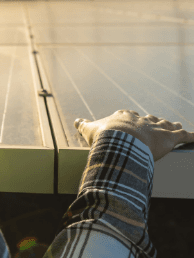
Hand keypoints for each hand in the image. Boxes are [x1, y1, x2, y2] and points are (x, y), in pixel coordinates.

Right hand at [74, 109, 193, 161]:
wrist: (119, 141)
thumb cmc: (104, 136)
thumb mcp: (89, 130)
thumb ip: (83, 124)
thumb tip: (76, 121)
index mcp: (124, 117)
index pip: (128, 115)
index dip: (130, 118)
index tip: (131, 119)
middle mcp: (141, 120)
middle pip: (149, 119)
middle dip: (152, 122)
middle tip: (155, 124)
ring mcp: (155, 128)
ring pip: (165, 125)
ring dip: (170, 126)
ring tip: (175, 126)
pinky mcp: (169, 138)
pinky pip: (184, 136)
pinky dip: (191, 136)